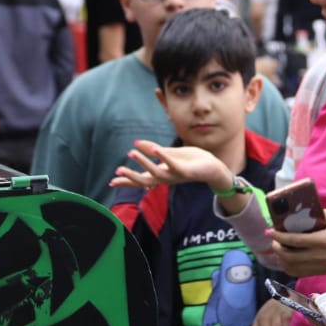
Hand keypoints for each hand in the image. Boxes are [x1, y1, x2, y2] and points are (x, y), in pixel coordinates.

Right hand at [110, 140, 233, 189]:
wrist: (213, 168)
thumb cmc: (192, 161)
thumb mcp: (170, 154)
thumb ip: (154, 150)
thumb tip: (136, 143)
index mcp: (161, 174)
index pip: (141, 179)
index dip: (127, 181)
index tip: (111, 182)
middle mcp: (166, 178)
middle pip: (145, 181)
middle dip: (131, 177)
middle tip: (117, 171)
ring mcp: (176, 175)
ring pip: (156, 173)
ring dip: (143, 163)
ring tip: (131, 152)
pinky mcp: (186, 171)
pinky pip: (173, 164)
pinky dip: (163, 157)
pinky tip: (155, 148)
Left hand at [268, 208, 325, 277]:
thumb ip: (316, 214)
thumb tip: (299, 211)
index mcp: (322, 240)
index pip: (294, 240)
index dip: (278, 236)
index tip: (269, 231)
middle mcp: (318, 255)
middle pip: (288, 256)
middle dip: (276, 247)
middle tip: (274, 239)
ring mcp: (318, 266)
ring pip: (290, 267)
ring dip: (280, 258)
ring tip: (278, 248)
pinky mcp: (318, 272)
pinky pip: (297, 273)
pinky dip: (287, 266)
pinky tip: (286, 259)